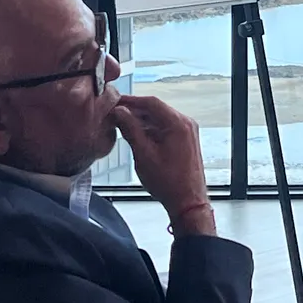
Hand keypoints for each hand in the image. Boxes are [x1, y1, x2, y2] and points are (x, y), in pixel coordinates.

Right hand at [111, 95, 214, 234]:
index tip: (114, 101)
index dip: (130, 101)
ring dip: (141, 121)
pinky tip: (136, 136)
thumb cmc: (169, 182)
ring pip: (160, 119)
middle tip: (114, 114)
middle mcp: (185, 124)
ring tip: (121, 125)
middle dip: (134, 111)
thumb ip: (130, 129)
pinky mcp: (185, 141)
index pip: (151, 102)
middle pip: (156, 109)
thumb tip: (119, 112)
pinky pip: (165, 128)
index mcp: (178, 123)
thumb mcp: (143, 154)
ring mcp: (187, 132)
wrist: (188, 202)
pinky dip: (150, 130)